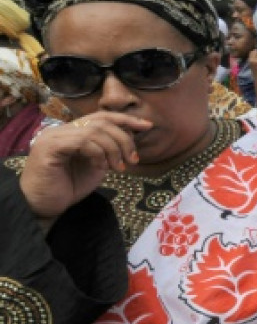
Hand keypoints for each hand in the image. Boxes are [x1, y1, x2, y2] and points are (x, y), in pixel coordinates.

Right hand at [20, 112, 149, 219]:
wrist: (43, 206)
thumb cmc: (68, 187)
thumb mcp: (97, 164)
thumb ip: (109, 149)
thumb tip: (132, 136)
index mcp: (72, 131)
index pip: (101, 117)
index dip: (126, 119)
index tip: (147, 126)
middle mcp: (60, 130)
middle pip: (101, 122)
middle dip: (124, 139)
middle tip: (133, 159)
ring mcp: (53, 137)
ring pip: (94, 131)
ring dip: (113, 149)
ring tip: (118, 168)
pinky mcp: (49, 148)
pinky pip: (82, 141)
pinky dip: (98, 153)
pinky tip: (101, 167)